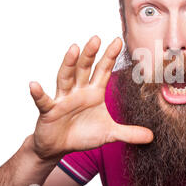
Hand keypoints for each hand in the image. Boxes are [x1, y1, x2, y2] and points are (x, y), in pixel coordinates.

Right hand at [29, 36, 152, 160]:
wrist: (59, 146)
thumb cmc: (83, 134)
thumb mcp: (109, 134)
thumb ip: (129, 133)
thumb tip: (151, 137)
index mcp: (94, 93)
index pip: (103, 71)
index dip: (110, 56)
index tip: (118, 41)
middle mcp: (78, 91)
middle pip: (84, 69)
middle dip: (91, 54)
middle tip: (97, 38)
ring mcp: (62, 99)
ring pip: (65, 78)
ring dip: (69, 64)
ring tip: (74, 49)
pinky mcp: (49, 111)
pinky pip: (43, 101)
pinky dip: (38, 93)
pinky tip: (34, 85)